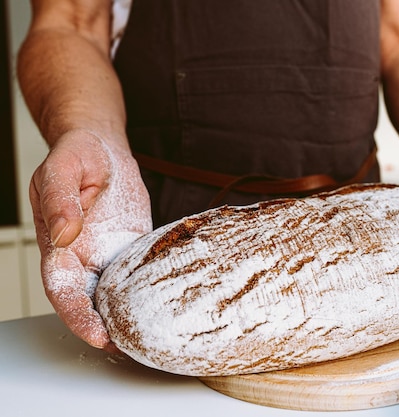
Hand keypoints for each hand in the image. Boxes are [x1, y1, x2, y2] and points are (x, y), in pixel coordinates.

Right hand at [30, 130, 151, 349]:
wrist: (102, 148)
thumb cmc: (77, 155)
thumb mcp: (63, 169)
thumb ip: (60, 200)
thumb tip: (64, 232)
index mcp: (58, 244)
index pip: (63, 289)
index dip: (77, 316)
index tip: (97, 334)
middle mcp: (81, 256)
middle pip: (89, 302)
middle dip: (106, 328)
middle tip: (133, 348)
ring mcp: (107, 254)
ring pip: (114, 294)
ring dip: (128, 316)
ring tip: (153, 337)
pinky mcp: (130, 248)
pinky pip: (138, 275)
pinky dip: (147, 293)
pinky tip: (166, 304)